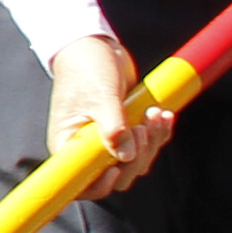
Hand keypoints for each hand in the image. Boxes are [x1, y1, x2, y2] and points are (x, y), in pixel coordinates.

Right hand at [48, 33, 168, 194]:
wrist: (96, 48)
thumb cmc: (87, 70)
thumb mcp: (100, 96)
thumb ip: (113, 127)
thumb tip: (126, 155)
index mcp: (68, 145)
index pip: (80, 183)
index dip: (99, 185)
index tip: (115, 170)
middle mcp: (86, 149)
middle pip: (116, 176)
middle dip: (136, 157)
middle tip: (143, 128)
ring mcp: (107, 141)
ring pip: (135, 162)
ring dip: (151, 142)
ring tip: (155, 114)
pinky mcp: (125, 131)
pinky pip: (146, 145)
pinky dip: (158, 133)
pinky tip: (163, 114)